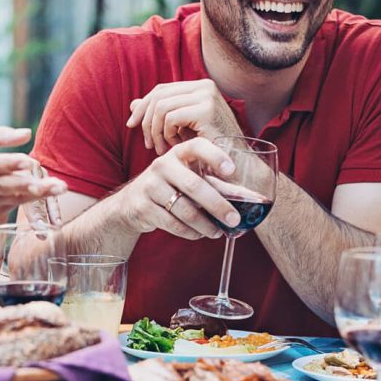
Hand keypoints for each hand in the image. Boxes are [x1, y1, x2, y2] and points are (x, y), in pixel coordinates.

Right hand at [0, 127, 66, 226]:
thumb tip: (26, 133)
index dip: (11, 164)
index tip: (27, 162)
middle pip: (11, 185)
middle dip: (34, 185)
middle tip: (57, 183)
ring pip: (18, 197)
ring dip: (40, 194)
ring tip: (60, 189)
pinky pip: (17, 203)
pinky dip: (33, 198)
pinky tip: (50, 193)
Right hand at [116, 138, 240, 239]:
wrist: (130, 202)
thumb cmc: (168, 187)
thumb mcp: (186, 177)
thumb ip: (214, 184)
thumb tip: (249, 198)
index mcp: (177, 153)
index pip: (197, 146)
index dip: (215, 156)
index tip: (231, 170)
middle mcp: (162, 165)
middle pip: (194, 186)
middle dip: (218, 205)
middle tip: (234, 219)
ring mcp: (150, 186)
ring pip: (184, 210)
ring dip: (205, 225)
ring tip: (217, 232)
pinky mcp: (143, 207)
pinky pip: (173, 224)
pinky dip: (190, 232)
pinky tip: (199, 234)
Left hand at [126, 79, 241, 154]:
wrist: (234, 166)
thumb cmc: (207, 150)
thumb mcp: (179, 129)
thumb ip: (158, 115)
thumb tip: (132, 103)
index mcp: (199, 87)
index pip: (161, 90)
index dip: (142, 107)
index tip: (131, 125)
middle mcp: (205, 86)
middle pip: (158, 96)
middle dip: (146, 121)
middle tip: (148, 144)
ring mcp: (207, 95)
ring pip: (161, 107)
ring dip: (156, 131)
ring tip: (163, 148)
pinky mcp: (206, 109)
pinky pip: (170, 118)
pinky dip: (168, 135)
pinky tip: (176, 147)